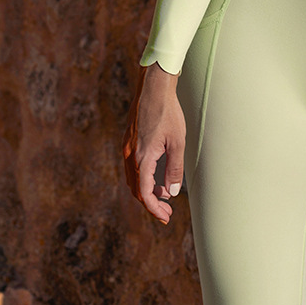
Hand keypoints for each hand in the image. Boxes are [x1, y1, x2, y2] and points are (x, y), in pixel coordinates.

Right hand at [122, 63, 185, 223]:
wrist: (154, 88)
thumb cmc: (168, 113)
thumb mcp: (178, 142)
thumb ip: (175, 168)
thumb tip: (171, 191)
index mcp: (142, 158)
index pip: (145, 193)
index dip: (154, 208)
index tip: (166, 216)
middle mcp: (130, 155)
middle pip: (136, 189)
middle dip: (151, 203)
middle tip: (166, 212)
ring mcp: (127, 147)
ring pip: (133, 179)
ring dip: (146, 191)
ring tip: (163, 196)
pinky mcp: (129, 141)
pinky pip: (132, 167)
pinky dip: (142, 178)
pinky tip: (156, 177)